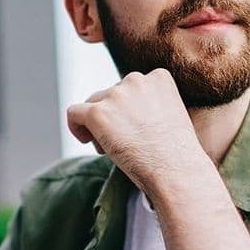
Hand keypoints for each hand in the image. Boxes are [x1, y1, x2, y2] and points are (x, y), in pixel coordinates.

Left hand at [65, 69, 211, 196]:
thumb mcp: (170, 116)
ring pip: (92, 104)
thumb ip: (148, 104)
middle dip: (112, 117)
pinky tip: (87, 141)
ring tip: (112, 148)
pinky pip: (74, 113)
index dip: (128, 109)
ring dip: (98, 125)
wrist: (176, 171)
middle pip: (110, 95)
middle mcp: (136, 80)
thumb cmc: (176, 154)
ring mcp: (115, 95)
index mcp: (158, 77)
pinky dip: (76, 127)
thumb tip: (120, 112)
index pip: (130, 87)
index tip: (136, 129)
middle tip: (125, 143)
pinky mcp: (97, 112)